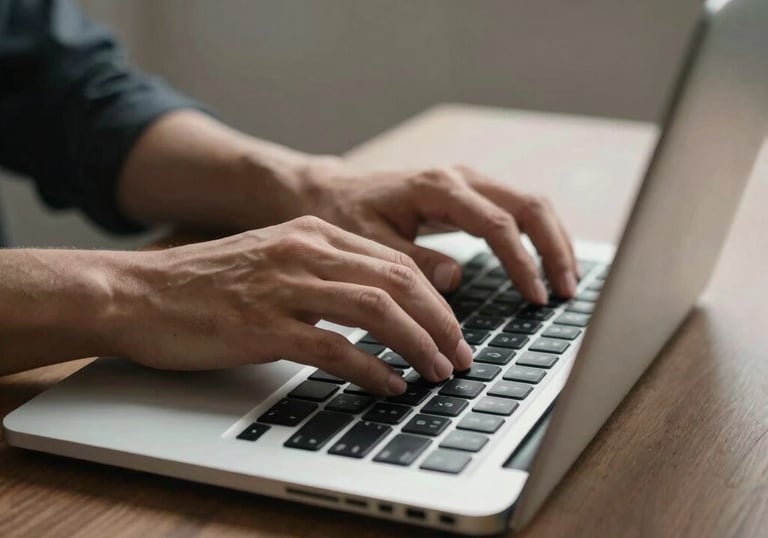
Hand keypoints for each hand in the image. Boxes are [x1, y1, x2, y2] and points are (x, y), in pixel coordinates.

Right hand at [116, 216, 472, 393]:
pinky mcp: (262, 326)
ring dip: (417, 345)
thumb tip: (378, 305)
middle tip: (459, 356)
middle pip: (398, 281)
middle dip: (440, 323)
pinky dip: (372, 369)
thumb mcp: (274, 260)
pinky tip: (389, 385)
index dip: (435, 300)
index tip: (452, 331)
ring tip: (436, 372)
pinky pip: (334, 348)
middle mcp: (304, 252)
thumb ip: (323, 272)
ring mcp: (284, 287)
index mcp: (313, 233)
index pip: (396, 262)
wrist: (137, 292)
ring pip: (376, 310)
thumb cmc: (206, 283)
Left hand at [300, 160, 578, 302]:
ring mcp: (468, 182)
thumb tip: (454, 279)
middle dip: (554, 249)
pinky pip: (516, 209)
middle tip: (567, 291)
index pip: (498, 225)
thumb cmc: (347, 216)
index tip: (537, 297)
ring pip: (530, 204)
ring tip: (567, 281)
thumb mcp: (370, 243)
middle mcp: (460, 178)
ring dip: (553, 241)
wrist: (333, 192)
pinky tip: (544, 264)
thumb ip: (413, 260)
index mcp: (439, 189)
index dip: (523, 263)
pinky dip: (537, 236)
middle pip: (529, 206)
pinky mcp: (469, 193)